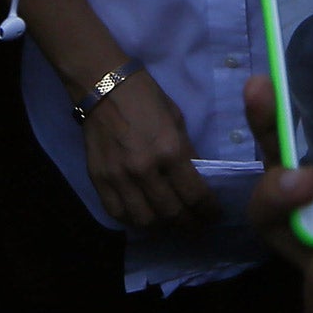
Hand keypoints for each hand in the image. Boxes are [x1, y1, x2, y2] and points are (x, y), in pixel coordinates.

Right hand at [79, 67, 216, 229]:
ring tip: (170, 223)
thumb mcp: (176, 119)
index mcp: (169, 150)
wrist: (103, 85)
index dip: (208, 211)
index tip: (213, 216)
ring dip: (162, 227)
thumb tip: (198, 179)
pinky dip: (133, 220)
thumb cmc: (145, 97)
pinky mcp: (99, 179)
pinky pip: (118, 213)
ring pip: (145, 220)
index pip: (195, 195)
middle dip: (189, 224)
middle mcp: (145, 169)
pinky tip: (143, 215)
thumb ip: (187, 152)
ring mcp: (119, 177)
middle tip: (196, 225)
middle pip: (172, 213)